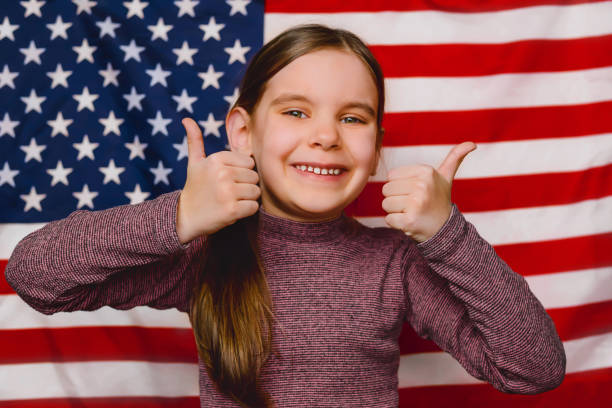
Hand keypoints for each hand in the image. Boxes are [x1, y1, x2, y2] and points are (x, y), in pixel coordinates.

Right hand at [176, 118, 260, 243]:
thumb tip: (186, 119)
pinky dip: (247, 211)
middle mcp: (222, 174)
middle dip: (246, 186)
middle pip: (254, 177)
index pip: (249, 162)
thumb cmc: (194, 188)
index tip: (227, 180)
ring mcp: (227, 192)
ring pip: (256, 192)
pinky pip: (254, 207)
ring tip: (232, 201)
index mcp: (216, 159)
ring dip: (247, 199)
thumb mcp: (194, 163)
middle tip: (229, 192)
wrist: (185, 217)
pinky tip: (233, 210)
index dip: (242, 172)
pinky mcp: (232, 210)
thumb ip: (195, 141)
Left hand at [381, 142, 476, 242]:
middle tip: (413, 204)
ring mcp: (416, 204)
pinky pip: (388, 219)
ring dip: (395, 211)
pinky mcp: (409, 221)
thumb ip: (454, 158)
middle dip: (396, 198)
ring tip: (411, 212)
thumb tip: (472, 144)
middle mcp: (422, 186)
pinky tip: (410, 222)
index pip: (391, 176)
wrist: (445, 230)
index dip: (399, 186)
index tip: (415, 192)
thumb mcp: (446, 177)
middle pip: (386, 190)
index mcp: (426, 171)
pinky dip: (396, 223)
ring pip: (386, 204)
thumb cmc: (439, 200)